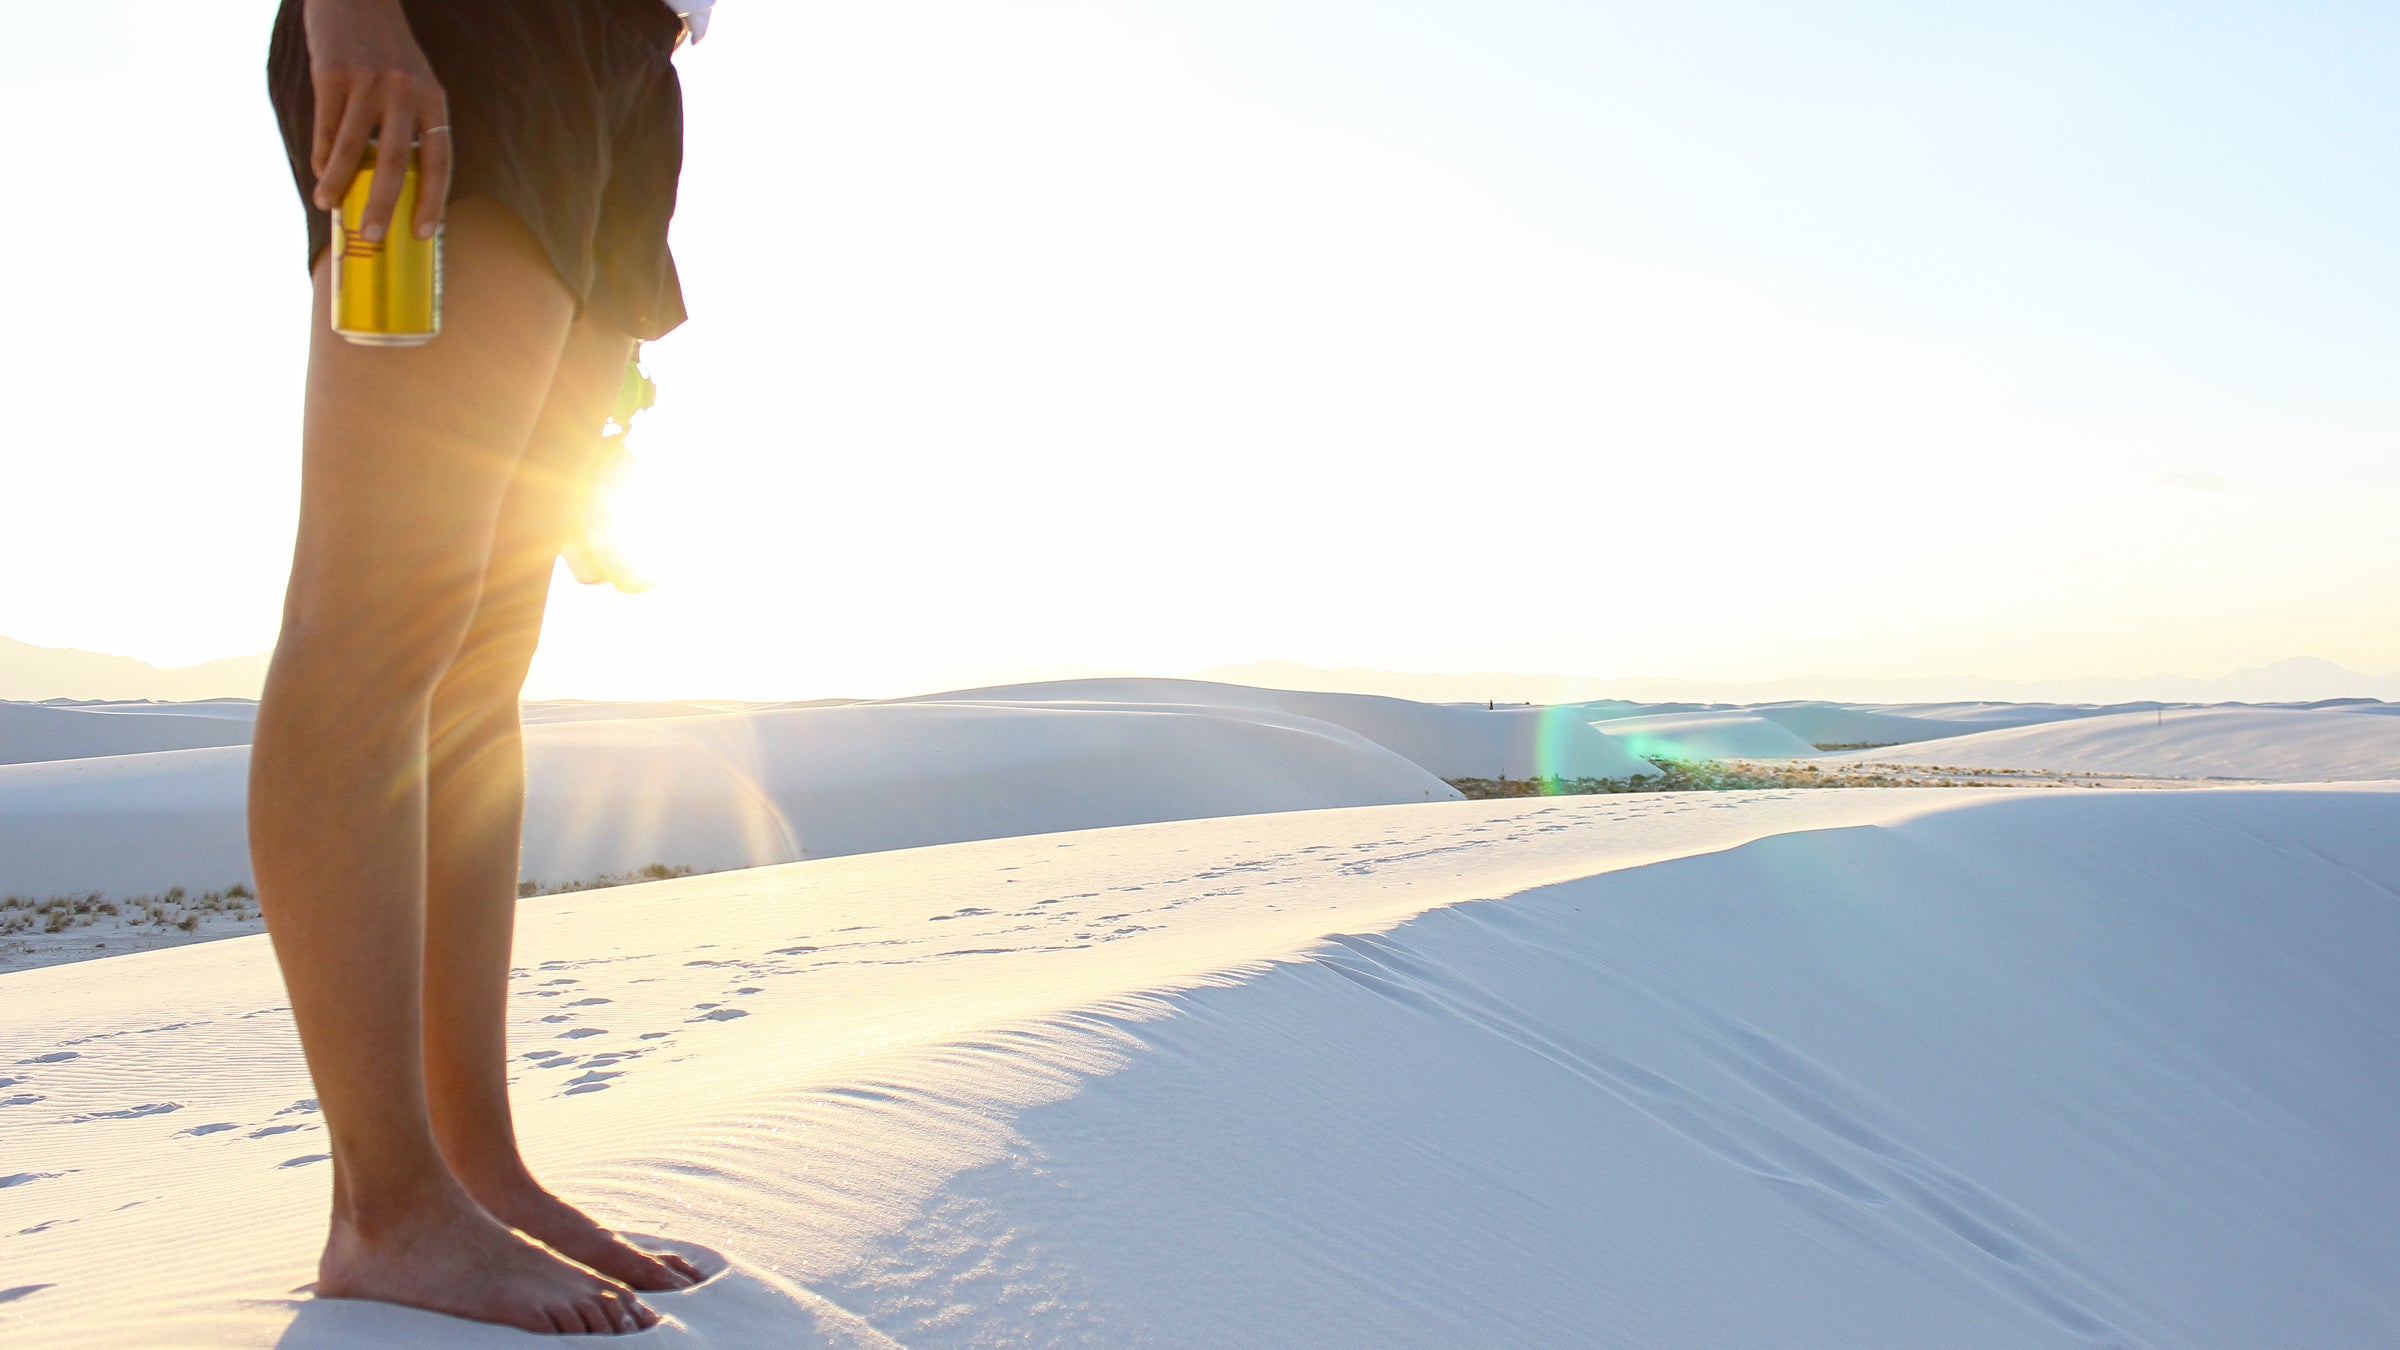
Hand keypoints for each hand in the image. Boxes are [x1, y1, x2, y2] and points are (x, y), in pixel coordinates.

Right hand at [303, 0, 451, 240]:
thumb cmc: (385, 51)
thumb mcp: (413, 82)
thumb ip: (408, 124)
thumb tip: (394, 183)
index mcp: (433, 99)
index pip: (439, 159)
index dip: (433, 200)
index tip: (422, 233)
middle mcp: (404, 91)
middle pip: (396, 162)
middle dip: (383, 204)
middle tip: (372, 236)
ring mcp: (368, 82)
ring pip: (352, 147)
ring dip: (338, 182)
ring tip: (327, 204)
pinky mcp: (333, 73)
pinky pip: (327, 126)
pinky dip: (324, 153)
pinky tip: (321, 172)